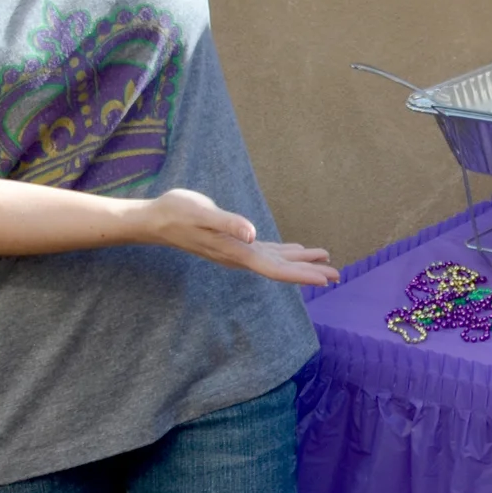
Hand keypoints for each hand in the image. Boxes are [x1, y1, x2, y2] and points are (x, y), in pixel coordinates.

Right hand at [144, 188, 339, 286]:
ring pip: (275, 260)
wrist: (154, 219)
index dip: (300, 274)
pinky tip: (295, 249)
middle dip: (308, 272)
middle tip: (338, 275)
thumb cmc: (177, 212)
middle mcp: (239, 255)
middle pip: (280, 268)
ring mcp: (236, 251)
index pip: (274, 268)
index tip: (324, 280)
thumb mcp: (203, 212)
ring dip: (300, 262)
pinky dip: (284, 252)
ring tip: (325, 262)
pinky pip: (265, 252)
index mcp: (237, 251)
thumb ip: (229, 223)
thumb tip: (253, 235)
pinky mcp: (234, 242)